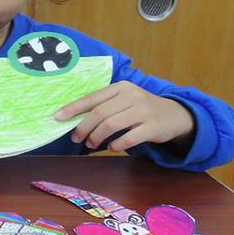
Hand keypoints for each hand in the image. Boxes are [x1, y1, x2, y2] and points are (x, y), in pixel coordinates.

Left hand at [56, 81, 195, 152]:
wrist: (175, 115)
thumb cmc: (141, 108)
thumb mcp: (124, 100)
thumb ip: (104, 105)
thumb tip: (74, 118)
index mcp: (121, 87)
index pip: (92, 97)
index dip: (73, 108)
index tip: (58, 117)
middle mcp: (132, 96)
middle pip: (99, 113)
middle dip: (83, 127)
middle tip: (76, 138)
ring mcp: (143, 111)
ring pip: (111, 125)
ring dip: (96, 137)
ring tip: (91, 143)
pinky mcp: (152, 127)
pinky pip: (128, 138)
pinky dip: (116, 145)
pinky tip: (112, 147)